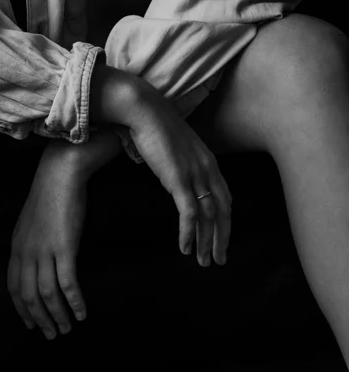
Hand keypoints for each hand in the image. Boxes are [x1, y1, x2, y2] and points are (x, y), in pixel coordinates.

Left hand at [7, 159, 87, 339]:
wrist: (59, 174)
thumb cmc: (50, 195)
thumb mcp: (31, 221)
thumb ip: (30, 243)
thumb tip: (36, 261)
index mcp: (17, 246)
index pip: (13, 287)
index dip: (21, 308)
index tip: (31, 324)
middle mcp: (27, 252)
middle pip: (28, 296)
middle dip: (40, 319)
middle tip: (52, 334)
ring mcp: (44, 250)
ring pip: (47, 294)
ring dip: (58, 315)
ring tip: (68, 329)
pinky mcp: (64, 248)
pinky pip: (68, 283)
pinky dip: (74, 302)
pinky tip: (82, 313)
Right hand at [118, 79, 231, 266]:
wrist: (145, 110)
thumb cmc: (155, 125)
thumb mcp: (177, 147)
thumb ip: (182, 163)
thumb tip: (176, 177)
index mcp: (209, 162)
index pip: (225, 198)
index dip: (225, 220)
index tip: (221, 237)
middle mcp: (208, 170)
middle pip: (222, 212)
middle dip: (222, 238)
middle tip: (218, 259)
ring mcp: (194, 175)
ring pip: (208, 217)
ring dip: (206, 242)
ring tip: (202, 261)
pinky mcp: (179, 180)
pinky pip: (189, 214)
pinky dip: (189, 234)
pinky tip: (185, 247)